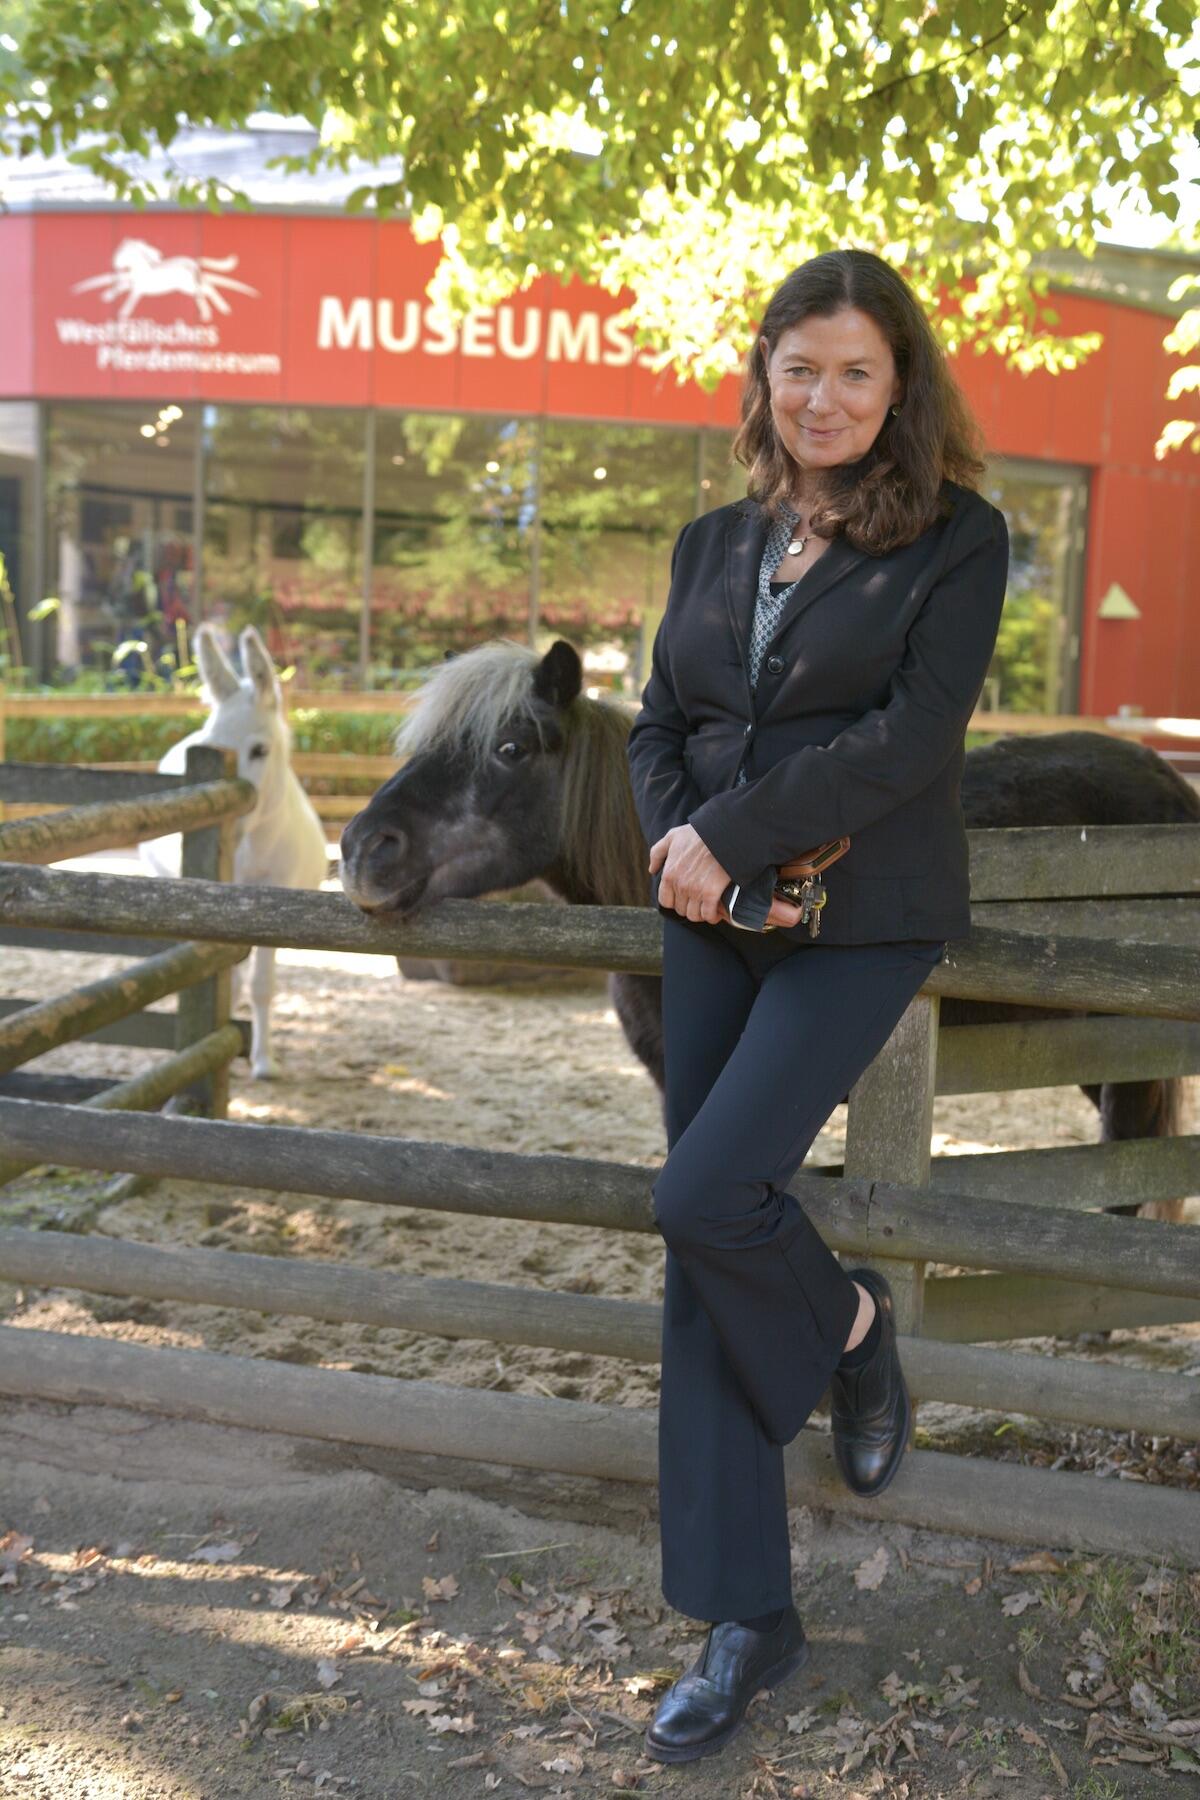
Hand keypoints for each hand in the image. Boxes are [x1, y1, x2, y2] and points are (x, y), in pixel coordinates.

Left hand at [649, 827, 807, 929]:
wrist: (722, 833)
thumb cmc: (699, 833)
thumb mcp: (672, 837)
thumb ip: (658, 853)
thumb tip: (652, 870)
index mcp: (669, 874)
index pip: (665, 901)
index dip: (674, 902)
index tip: (684, 898)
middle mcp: (680, 885)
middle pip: (681, 910)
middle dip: (689, 907)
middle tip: (699, 901)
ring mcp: (695, 891)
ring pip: (694, 915)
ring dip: (701, 914)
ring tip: (708, 907)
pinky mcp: (711, 894)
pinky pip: (709, 915)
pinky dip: (713, 916)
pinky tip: (718, 912)